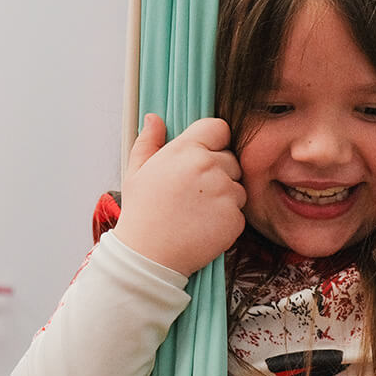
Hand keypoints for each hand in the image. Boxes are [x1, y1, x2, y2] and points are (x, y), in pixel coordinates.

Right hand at [111, 114, 245, 275]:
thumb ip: (149, 142)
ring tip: (197, 212)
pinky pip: (239, 212)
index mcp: (186, 150)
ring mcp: (225, 193)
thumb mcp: (136, 172)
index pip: (219, 128)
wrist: (148, 256)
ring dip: (225, 197)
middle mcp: (210, 166)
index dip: (214, 141)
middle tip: (194, 193)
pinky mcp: (235, 218)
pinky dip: (227, 219)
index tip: (205, 155)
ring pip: (238, 187)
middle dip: (219, 172)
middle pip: (231, 159)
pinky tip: (204, 227)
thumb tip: (155, 119)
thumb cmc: (141, 214)